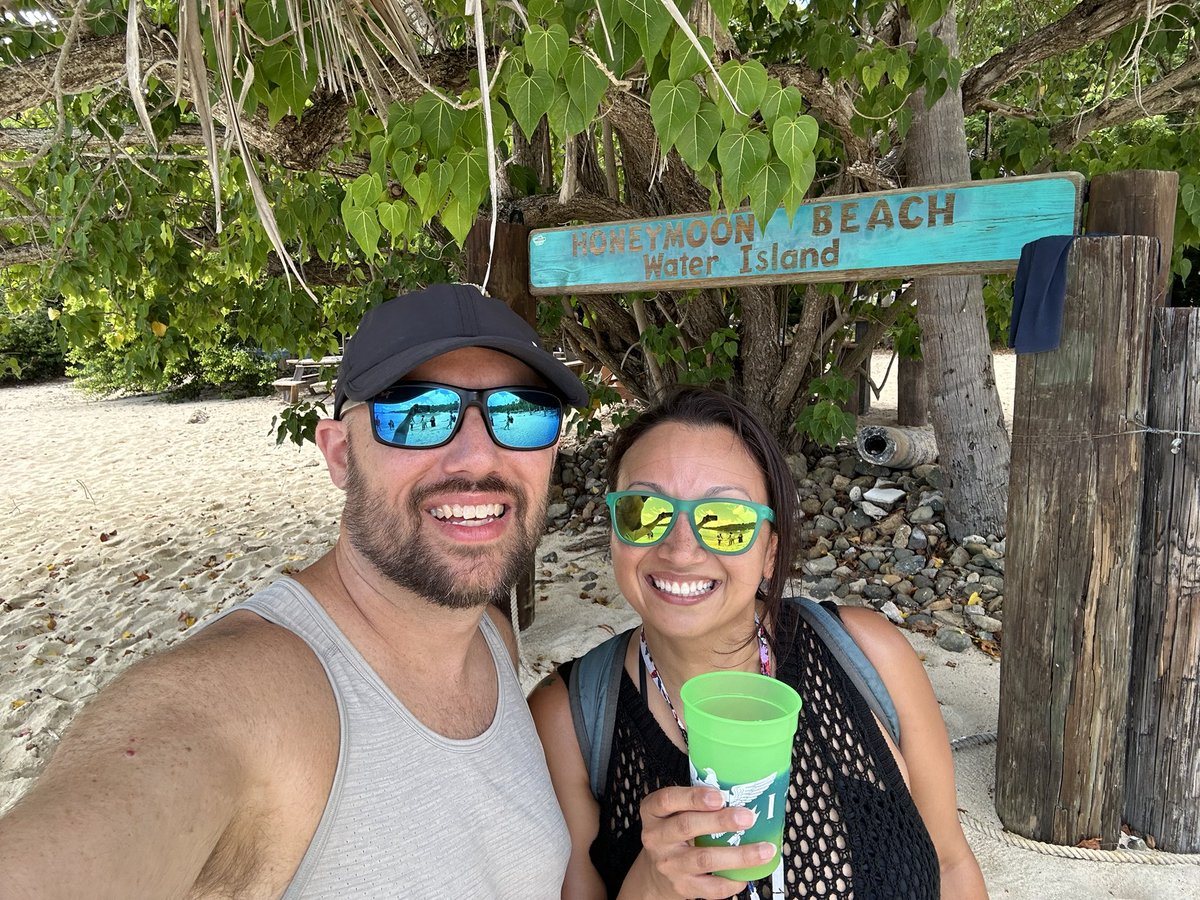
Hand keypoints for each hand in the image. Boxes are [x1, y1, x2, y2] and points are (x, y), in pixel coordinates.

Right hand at [628, 786, 774, 899]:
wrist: (657, 873)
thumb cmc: (674, 833)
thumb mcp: (675, 811)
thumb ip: (698, 802)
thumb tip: (742, 793)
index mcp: (654, 812)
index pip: (667, 800)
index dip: (693, 797)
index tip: (719, 796)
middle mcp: (657, 838)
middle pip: (687, 826)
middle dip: (721, 822)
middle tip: (748, 818)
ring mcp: (669, 865)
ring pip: (704, 859)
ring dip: (738, 855)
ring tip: (763, 850)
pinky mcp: (683, 887)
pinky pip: (711, 887)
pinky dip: (733, 881)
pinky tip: (748, 874)